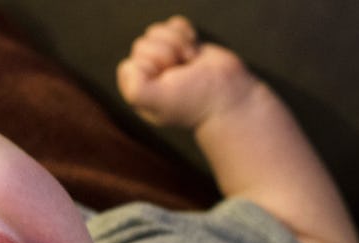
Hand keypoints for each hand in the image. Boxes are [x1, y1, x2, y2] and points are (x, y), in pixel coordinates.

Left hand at [117, 16, 258, 129]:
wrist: (230, 96)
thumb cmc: (194, 100)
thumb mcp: (159, 101)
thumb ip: (136, 89)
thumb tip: (130, 64)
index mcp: (136, 92)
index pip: (129, 65)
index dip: (150, 67)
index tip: (168, 80)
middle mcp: (147, 75)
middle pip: (142, 45)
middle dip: (166, 54)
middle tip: (182, 72)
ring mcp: (164, 59)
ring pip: (156, 32)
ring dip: (177, 43)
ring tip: (189, 62)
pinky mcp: (181, 45)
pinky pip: (173, 24)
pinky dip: (185, 32)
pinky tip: (194, 52)